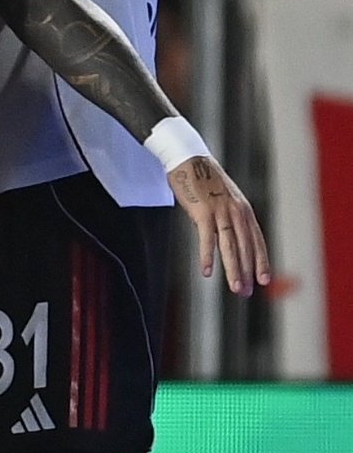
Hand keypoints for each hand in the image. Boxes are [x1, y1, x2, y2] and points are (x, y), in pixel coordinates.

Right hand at [167, 154, 270, 296]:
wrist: (189, 159)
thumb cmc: (203, 179)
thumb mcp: (223, 197)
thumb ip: (227, 215)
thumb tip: (224, 233)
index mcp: (243, 209)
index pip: (256, 241)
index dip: (260, 261)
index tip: (263, 281)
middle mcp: (236, 212)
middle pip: (245, 248)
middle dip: (247, 272)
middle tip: (245, 293)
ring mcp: (221, 212)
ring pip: (230, 246)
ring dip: (233, 269)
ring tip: (235, 288)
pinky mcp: (203, 212)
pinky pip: (206, 238)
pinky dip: (207, 256)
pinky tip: (207, 271)